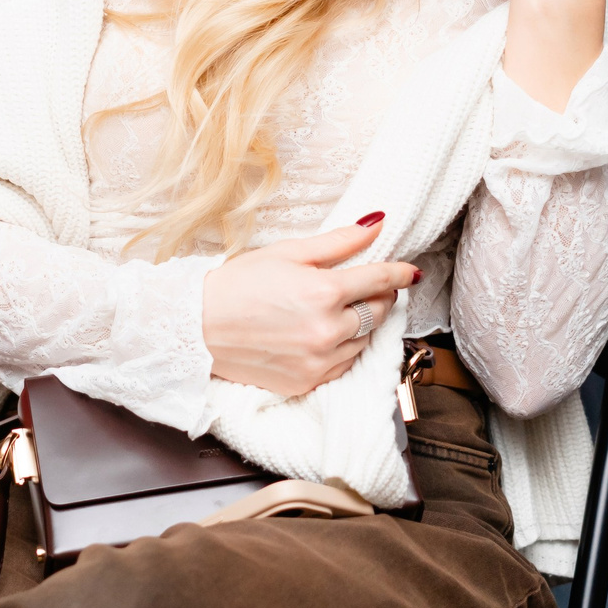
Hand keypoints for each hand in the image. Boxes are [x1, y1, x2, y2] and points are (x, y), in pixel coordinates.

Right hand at [201, 219, 419, 396]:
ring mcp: (319, 361)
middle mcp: (328, 330)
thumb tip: (377, 224)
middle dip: (380, 296)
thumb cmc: (238, 284)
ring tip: (341, 310)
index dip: (399, 272)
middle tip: (368, 286)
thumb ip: (338, 242)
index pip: (380, 280)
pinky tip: (326, 335)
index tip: (411, 271)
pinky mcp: (307, 383)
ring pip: (365, 340)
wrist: (196, 328)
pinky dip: (344, 349)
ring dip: (363, 324)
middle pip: (379, 311)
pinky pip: (344, 366)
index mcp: (325, 292)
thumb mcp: (287, 253)